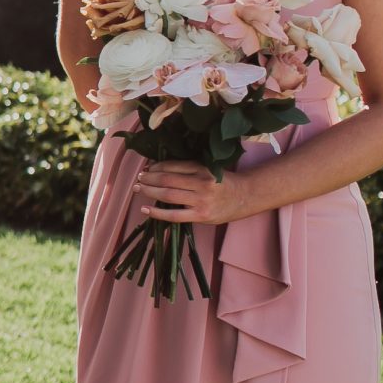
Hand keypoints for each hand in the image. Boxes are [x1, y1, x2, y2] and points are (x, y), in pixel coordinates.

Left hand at [134, 160, 258, 225]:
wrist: (245, 197)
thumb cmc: (221, 182)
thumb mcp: (207, 169)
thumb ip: (187, 169)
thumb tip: (156, 168)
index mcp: (202, 168)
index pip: (172, 166)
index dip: (155, 167)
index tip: (147, 169)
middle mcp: (201, 183)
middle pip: (167, 180)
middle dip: (148, 179)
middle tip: (138, 178)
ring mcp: (201, 200)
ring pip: (168, 195)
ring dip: (149, 191)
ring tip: (138, 189)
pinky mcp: (201, 215)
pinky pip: (174, 215)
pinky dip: (157, 213)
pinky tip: (144, 209)